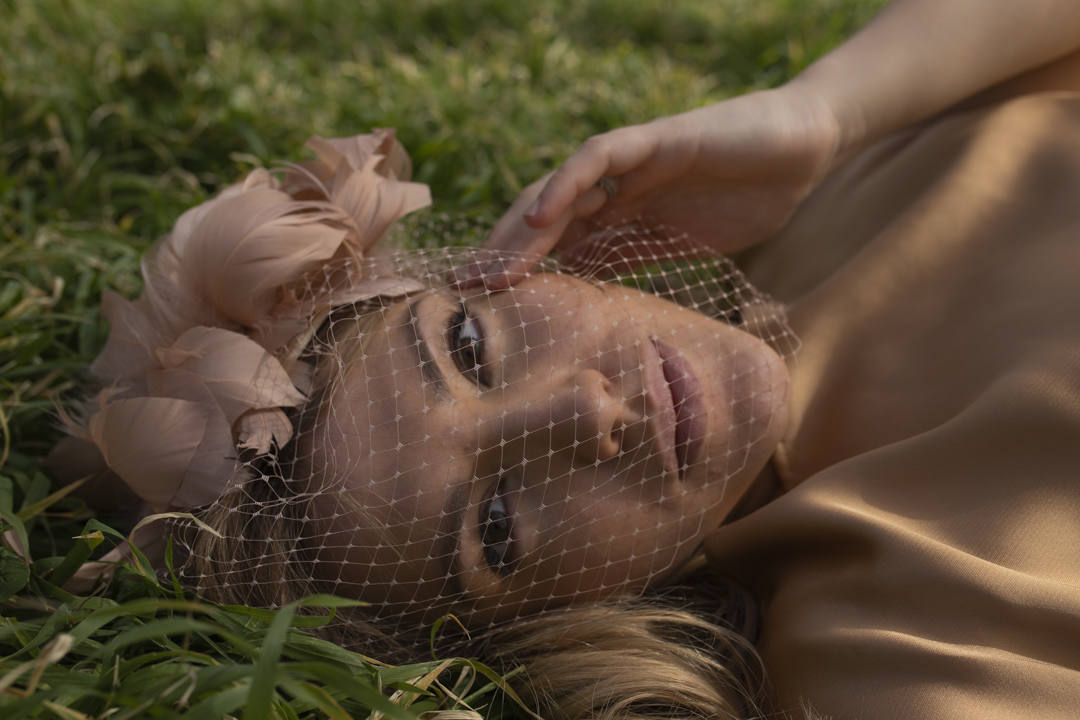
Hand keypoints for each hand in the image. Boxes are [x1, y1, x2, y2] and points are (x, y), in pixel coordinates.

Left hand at [479, 86, 840, 287]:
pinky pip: (600, 156)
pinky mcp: (656, 140)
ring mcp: (631, 161)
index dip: (519, 270)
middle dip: (504, 254)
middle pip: (544, 218)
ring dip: (522, 229)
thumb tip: (581, 283)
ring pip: (561, 190)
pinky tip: (542, 216)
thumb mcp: (680, 242)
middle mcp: (614, 186)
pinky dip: (569, 183)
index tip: (486, 307)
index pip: (555, 242)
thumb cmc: (747, 197)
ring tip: (491, 268)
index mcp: (619, 212)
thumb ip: (632, 256)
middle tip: (468, 292)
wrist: (802, 150)